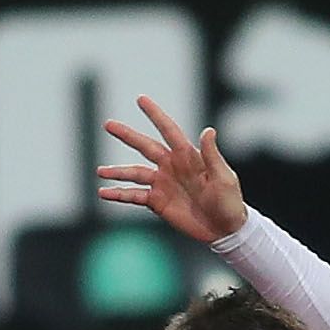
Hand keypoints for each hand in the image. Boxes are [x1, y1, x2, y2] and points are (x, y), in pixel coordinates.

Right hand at [97, 95, 246, 242]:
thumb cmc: (229, 202)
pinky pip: (135, 196)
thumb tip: (208, 130)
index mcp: (187, 156)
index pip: (168, 130)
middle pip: (144, 147)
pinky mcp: (158, 202)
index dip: (155, 115)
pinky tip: (105, 193)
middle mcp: (171, 166)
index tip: (141, 100)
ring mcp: (163, 183)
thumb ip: (212, 155)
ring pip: (135, 173)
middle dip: (127, 135)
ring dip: (117, 172)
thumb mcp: (224, 177)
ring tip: (100, 172)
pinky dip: (120, 195)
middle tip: (108, 125)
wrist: (225, 229)